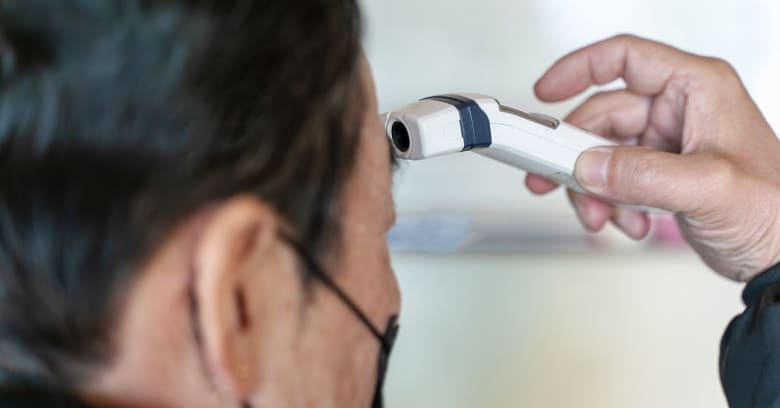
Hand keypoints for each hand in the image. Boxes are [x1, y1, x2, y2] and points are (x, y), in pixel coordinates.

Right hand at [527, 34, 779, 281]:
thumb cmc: (774, 210)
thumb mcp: (708, 187)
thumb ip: (643, 174)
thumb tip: (590, 166)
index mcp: (696, 89)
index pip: (626, 59)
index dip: (579, 69)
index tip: (545, 92)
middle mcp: (678, 110)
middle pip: (602, 116)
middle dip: (579, 157)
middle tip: (557, 181)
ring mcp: (666, 142)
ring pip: (601, 153)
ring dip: (593, 189)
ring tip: (603, 215)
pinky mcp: (657, 173)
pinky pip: (612, 179)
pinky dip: (608, 203)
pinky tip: (627, 221)